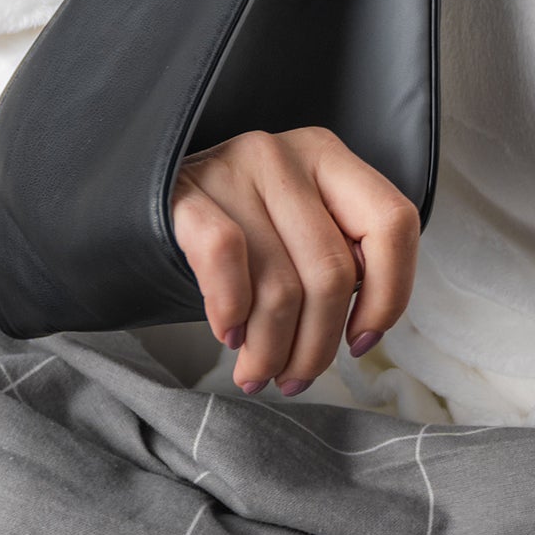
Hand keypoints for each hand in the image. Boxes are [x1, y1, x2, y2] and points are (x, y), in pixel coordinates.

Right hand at [171, 126, 419, 396]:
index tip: (362, 341)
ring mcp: (237, 169)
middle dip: (317, 346)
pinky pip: (226, 261)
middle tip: (295, 380)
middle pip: (332, 271)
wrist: (140, 203)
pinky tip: (230, 337)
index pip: (394, 222)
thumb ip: (337, 252)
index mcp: (330, 157)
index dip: (390, 293)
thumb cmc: (239, 228)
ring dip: (272, 350)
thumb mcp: (297, 224)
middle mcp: (288, 154)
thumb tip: (363, 326)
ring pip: (279, 285)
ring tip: (260, 374)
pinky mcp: (187, 195)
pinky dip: (232, 312)